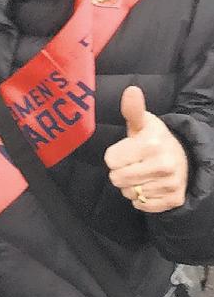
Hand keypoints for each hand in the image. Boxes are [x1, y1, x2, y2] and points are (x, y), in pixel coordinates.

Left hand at [106, 85, 188, 212]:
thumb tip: (131, 90)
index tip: (127, 151)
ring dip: (131, 186)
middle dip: (120, 172)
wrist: (184, 158)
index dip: (115, 156)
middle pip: (117, 179)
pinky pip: (142, 206)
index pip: (110, 161)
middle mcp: (164, 165)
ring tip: (143, 174)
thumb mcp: (143, 123)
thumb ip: (133, 109)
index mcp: (151, 144)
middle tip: (134, 164)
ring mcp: (170, 184)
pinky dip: (142, 199)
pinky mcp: (174, 199)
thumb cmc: (154, 139)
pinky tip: (150, 185)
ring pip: (129, 194)